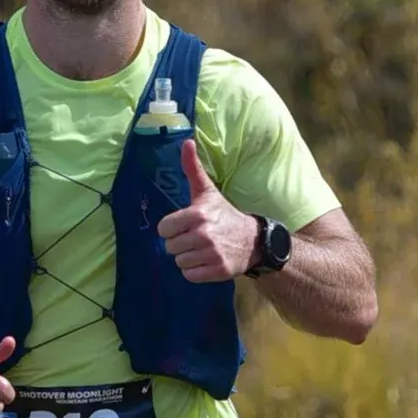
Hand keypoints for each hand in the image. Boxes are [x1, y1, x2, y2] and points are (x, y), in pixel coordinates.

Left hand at [157, 138, 256, 282]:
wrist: (253, 240)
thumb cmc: (224, 214)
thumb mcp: (207, 192)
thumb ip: (193, 169)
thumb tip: (186, 142)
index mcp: (198, 214)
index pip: (164, 229)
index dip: (171, 228)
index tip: (184, 225)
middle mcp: (204, 234)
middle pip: (170, 247)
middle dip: (180, 243)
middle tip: (195, 238)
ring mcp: (212, 254)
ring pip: (179, 262)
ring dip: (188, 257)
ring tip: (201, 249)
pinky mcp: (218, 271)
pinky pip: (190, 275)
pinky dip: (195, 271)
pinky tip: (206, 261)